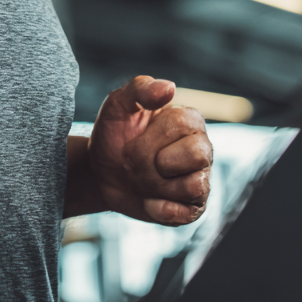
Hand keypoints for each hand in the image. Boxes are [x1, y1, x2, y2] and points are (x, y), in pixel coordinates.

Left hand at [74, 76, 211, 225]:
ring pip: (194, 186)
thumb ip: (140, 89)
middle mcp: (201, 149)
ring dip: (154, 185)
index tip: (131, 140)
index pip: (183, 124)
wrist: (100, 172)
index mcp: (189, 120)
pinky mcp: (191, 208)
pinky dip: (160, 209)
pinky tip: (148, 201)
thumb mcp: (117, 105)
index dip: (150, 138)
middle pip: (196, 155)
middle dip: (152, 162)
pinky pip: (186, 213)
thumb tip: (169, 88)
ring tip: (141, 179)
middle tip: (133, 161)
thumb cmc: (114, 134)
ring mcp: (200, 179)